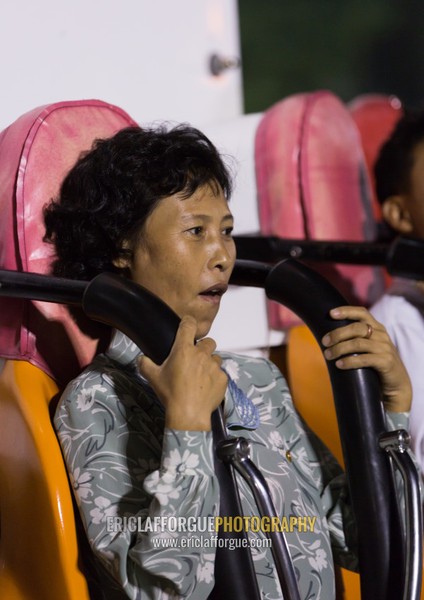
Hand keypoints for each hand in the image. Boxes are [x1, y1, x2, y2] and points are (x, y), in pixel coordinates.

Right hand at [138, 315, 227, 430]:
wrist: (188, 414)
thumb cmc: (170, 393)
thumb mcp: (153, 378)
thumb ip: (145, 364)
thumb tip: (141, 358)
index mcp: (184, 349)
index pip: (189, 325)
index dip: (188, 322)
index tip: (187, 325)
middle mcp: (201, 354)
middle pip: (208, 342)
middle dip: (202, 348)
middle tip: (194, 359)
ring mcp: (214, 366)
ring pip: (215, 357)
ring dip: (209, 363)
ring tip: (201, 375)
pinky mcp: (223, 378)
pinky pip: (220, 373)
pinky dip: (215, 378)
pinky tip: (207, 387)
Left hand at [321, 306, 411, 412]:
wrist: (397, 383)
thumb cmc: (376, 364)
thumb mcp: (368, 347)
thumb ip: (355, 338)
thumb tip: (328, 337)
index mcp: (376, 328)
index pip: (362, 313)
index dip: (346, 311)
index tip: (330, 313)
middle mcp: (381, 335)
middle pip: (356, 328)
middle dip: (337, 334)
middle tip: (324, 342)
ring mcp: (385, 348)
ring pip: (358, 343)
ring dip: (340, 349)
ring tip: (328, 355)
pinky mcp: (386, 362)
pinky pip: (364, 359)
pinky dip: (349, 361)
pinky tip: (339, 365)